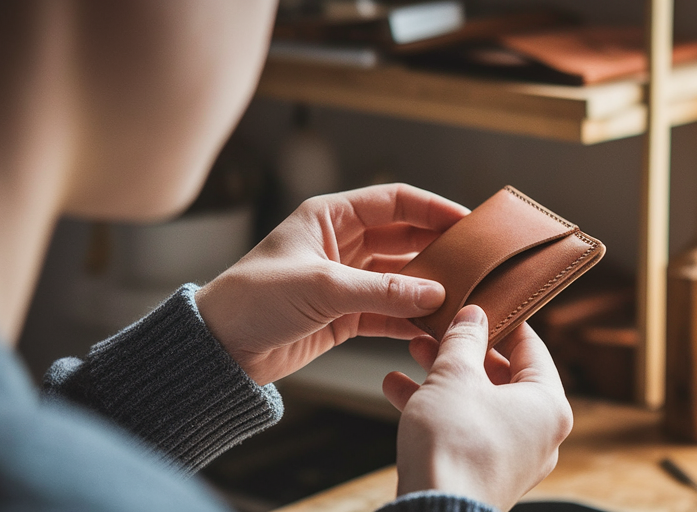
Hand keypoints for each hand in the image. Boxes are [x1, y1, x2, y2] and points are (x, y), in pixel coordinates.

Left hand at [195, 184, 469, 384]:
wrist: (219, 348)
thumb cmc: (254, 300)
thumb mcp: (322, 287)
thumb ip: (382, 290)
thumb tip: (434, 292)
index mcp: (329, 217)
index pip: (393, 202)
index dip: (432, 208)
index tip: (468, 221)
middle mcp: (340, 244)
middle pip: (403, 238)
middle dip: (438, 249)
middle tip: (476, 261)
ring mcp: (345, 281)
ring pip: (400, 277)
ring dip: (428, 287)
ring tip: (463, 296)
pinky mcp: (344, 316)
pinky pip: (389, 312)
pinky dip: (410, 319)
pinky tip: (434, 325)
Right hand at [382, 306, 574, 510]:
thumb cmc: (455, 447)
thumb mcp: (455, 375)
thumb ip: (464, 340)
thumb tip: (472, 317)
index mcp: (548, 405)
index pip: (533, 348)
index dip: (504, 321)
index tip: (484, 304)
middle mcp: (539, 434)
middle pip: (503, 376)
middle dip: (464, 350)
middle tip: (438, 329)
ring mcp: (513, 457)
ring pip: (479, 402)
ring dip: (444, 376)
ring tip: (413, 352)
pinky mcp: (485, 473)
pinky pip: (466, 429)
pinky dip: (439, 409)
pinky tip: (399, 389)